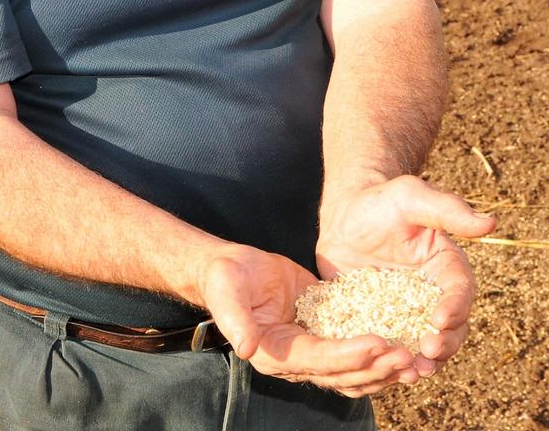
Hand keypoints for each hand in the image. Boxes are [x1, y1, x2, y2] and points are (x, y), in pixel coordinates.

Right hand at [198, 245, 424, 396]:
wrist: (232, 268)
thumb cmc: (226, 278)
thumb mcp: (227, 291)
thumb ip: (235, 319)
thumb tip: (247, 348)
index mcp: (275, 354)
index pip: (319, 360)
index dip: (349, 355)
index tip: (378, 344)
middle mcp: (297, 359)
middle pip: (343, 373)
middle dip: (376, 367)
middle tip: (408, 356)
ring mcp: (313, 348)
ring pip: (355, 370)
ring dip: (384, 368)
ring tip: (415, 360)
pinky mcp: (323, 331)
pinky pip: (354, 347)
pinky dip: (379, 351)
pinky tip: (404, 342)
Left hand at [316, 175, 496, 386]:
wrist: (345, 216)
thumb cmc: (380, 201)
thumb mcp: (410, 197)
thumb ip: (447, 209)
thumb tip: (490, 223)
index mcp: (447, 267)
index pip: (460, 291)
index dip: (455, 307)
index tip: (441, 318)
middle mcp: (434, 294)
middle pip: (451, 327)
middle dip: (444, 342)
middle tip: (428, 349)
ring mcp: (409, 312)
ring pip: (426, 343)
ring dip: (425, 361)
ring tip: (413, 371)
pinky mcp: (384, 322)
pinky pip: (394, 345)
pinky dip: (393, 360)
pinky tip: (384, 369)